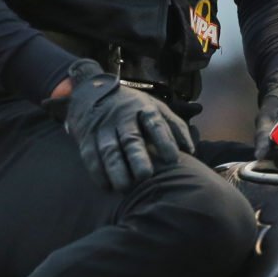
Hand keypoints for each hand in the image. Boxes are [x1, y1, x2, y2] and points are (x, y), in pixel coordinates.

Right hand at [45, 58, 193, 191]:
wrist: (91, 90)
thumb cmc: (132, 106)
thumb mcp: (154, 107)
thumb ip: (174, 126)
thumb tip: (190, 151)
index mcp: (143, 108)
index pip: (156, 124)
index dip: (165, 140)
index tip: (173, 159)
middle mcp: (123, 117)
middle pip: (131, 139)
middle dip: (137, 157)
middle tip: (145, 175)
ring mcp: (103, 127)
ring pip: (109, 150)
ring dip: (116, 169)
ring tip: (124, 187)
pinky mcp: (87, 136)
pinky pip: (91, 155)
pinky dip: (98, 171)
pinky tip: (106, 185)